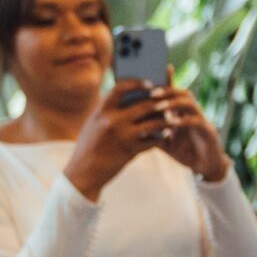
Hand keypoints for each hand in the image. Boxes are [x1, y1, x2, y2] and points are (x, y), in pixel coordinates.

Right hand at [63, 80, 178, 200]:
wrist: (84, 173)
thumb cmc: (89, 146)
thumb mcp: (94, 124)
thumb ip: (109, 111)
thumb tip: (131, 98)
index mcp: (101, 112)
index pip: (120, 88)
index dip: (136, 83)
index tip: (149, 84)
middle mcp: (112, 122)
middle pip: (144, 105)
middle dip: (160, 102)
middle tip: (169, 101)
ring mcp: (123, 137)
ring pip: (154, 123)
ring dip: (166, 120)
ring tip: (173, 119)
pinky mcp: (131, 152)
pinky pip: (153, 141)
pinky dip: (161, 138)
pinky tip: (166, 136)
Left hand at [155, 79, 230, 182]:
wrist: (205, 167)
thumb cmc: (185, 152)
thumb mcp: (165, 142)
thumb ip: (154, 132)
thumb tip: (133, 124)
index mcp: (183, 113)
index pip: (174, 93)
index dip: (166, 80)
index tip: (152, 72)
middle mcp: (193, 113)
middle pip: (182, 93)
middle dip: (167, 91)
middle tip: (151, 93)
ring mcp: (202, 120)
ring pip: (190, 104)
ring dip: (174, 103)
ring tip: (159, 106)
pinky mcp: (208, 132)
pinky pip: (196, 121)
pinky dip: (184, 120)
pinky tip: (172, 122)